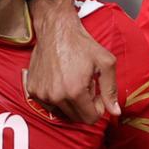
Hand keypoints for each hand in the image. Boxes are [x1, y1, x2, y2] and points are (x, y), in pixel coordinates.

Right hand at [28, 0, 118, 121]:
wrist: (56, 30)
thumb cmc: (82, 44)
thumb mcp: (105, 63)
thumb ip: (111, 90)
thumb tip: (115, 112)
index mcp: (75, 91)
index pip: (90, 118)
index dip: (98, 107)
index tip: (97, 92)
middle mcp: (56, 96)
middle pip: (77, 117)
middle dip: (85, 105)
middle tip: (86, 85)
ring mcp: (42, 94)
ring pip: (63, 112)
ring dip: (71, 102)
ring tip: (74, 81)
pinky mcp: (33, 90)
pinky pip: (49, 105)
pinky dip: (57, 97)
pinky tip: (61, 80)